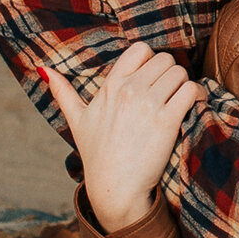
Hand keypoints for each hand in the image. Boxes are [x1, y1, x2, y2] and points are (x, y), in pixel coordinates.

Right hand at [40, 42, 198, 232]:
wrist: (114, 187)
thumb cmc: (97, 155)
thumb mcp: (76, 120)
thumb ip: (62, 91)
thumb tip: (42, 69)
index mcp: (111, 85)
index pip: (140, 49)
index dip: (152, 60)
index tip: (153, 78)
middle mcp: (129, 90)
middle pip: (165, 59)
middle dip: (170, 74)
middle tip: (170, 92)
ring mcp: (148, 104)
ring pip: (180, 72)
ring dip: (184, 84)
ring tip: (181, 100)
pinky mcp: (166, 121)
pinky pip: (190, 91)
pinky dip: (196, 95)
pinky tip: (192, 106)